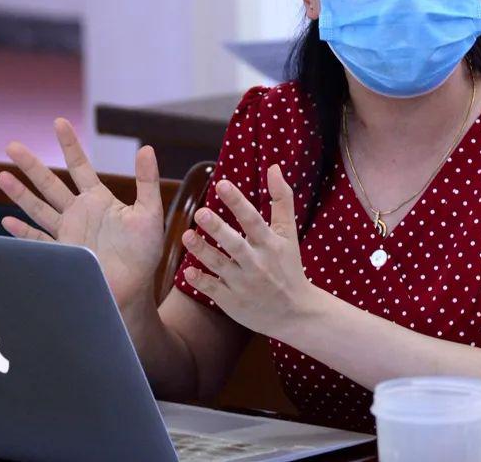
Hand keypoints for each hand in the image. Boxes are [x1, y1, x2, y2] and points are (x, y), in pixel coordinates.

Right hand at [0, 118, 164, 313]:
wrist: (133, 289)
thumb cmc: (145, 251)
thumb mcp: (150, 212)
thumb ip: (146, 181)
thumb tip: (147, 148)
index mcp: (99, 200)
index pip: (80, 166)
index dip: (69, 145)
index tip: (59, 122)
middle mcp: (79, 213)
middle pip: (50, 183)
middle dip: (32, 165)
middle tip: (12, 145)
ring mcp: (67, 234)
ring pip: (38, 208)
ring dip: (20, 193)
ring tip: (2, 175)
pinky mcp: (61, 255)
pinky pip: (36, 242)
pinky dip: (21, 232)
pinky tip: (6, 221)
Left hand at [182, 164, 315, 337]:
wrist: (295, 313)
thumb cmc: (289, 266)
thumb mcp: (289, 233)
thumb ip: (281, 199)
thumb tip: (273, 167)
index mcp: (271, 244)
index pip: (253, 220)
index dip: (237, 202)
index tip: (222, 183)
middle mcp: (257, 264)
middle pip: (235, 244)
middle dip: (217, 229)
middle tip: (200, 212)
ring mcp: (244, 284)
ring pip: (220, 266)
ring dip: (202, 251)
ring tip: (186, 236)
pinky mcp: (233, 302)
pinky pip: (213, 290)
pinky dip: (200, 281)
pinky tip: (186, 271)